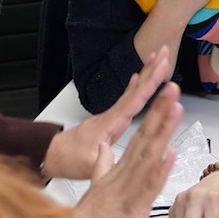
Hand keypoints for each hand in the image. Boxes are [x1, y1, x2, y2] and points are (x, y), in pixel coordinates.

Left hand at [44, 47, 170, 179]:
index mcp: (110, 124)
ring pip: (132, 92)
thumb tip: (113, 156)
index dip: (149, 84)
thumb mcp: (86, 165)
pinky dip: (134, 87)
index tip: (161, 68)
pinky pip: (126, 99)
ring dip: (145, 74)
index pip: (134, 100)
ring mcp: (110, 116)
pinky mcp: (110, 120)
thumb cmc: (69, 159)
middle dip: (151, 71)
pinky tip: (137, 78)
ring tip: (156, 59)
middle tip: (164, 52)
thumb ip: (100, 160)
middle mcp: (112, 115)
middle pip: (135, 90)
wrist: (54, 155)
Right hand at [70, 82, 181, 217]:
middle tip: (172, 88)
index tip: (165, 95)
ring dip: (163, 131)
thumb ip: (102, 165)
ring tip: (175, 109)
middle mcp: (126, 172)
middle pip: (146, 137)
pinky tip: (170, 155)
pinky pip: (148, 186)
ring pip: (150, 154)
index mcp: (120, 168)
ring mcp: (129, 187)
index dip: (154, 115)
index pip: (140, 135)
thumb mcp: (99, 186)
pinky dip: (159, 170)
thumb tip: (104, 148)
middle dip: (159, 112)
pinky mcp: (133, 206)